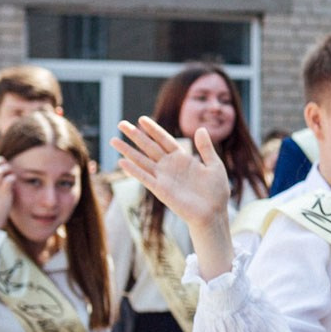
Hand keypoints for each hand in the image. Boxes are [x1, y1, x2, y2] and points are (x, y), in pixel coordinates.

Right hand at [115, 117, 234, 230]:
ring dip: (128, 151)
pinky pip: (144, 178)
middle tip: (121, 124)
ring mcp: (163, 178)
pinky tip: (122, 162)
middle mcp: (170, 166)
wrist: (214, 213)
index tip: (141, 118)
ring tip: (114, 140)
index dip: (153, 129)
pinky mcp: (160, 190)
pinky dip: (133, 170)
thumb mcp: (214, 165)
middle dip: (135, 135)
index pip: (164, 140)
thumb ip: (205, 148)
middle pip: (149, 147)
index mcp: (182, 158)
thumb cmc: (216, 191)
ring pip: (142, 161)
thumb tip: (200, 128)